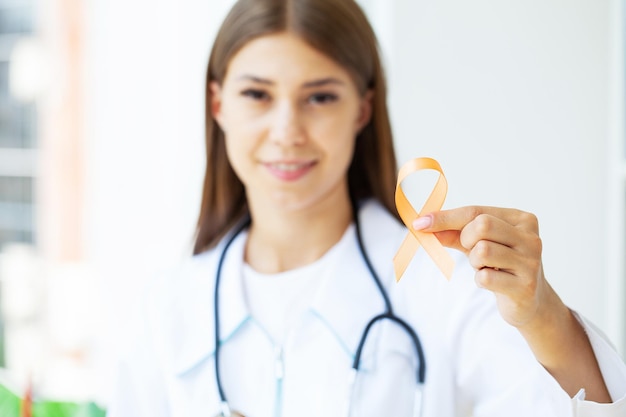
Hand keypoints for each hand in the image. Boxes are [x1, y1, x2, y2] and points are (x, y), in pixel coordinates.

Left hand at [413, 206, 550, 327]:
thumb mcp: (479, 244)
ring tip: (486, 267)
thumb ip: (454, 233)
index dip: (445, 217)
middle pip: (481, 226)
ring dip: (474, 262)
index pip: (476, 212)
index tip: (420, 223)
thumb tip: (424, 225)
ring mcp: (530, 262)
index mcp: (521, 220)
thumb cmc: (501, 266)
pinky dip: (480, 279)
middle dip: (465, 239)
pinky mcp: (524, 286)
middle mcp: (530, 238)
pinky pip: (485, 278)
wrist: (530, 301)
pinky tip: (493, 281)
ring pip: (482, 251)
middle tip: (472, 250)